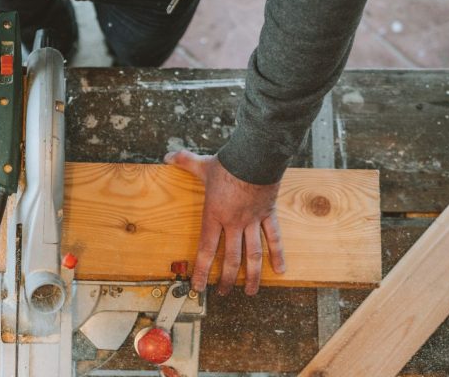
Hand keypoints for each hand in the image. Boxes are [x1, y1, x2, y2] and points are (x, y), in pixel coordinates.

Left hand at [165, 149, 285, 295]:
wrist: (256, 156)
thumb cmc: (228, 163)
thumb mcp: (202, 164)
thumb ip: (184, 162)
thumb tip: (167, 155)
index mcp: (214, 215)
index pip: (206, 249)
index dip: (202, 270)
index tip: (199, 287)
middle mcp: (233, 222)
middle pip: (231, 258)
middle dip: (227, 279)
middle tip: (224, 293)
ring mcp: (253, 220)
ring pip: (253, 254)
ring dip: (253, 275)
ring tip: (251, 292)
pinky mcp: (268, 214)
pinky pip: (274, 238)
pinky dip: (278, 254)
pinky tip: (280, 270)